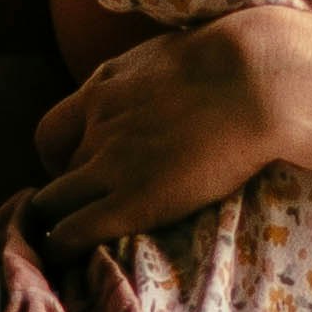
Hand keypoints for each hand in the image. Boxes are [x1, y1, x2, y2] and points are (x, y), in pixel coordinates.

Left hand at [21, 6, 311, 249]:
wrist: (257, 84)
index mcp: (105, 87)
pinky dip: (61, 246)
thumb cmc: (236, 61)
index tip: (80, 171)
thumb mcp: (171, 54)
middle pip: (55, 168)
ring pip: (54, 201)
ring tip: (72, 238)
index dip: (62, 156)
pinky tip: (67, 257)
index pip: (54, 130)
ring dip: (60, 219)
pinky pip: (73, 231)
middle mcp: (97, 124)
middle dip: (64, 189)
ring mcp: (110, 163)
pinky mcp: (132, 201)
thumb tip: (159, 79)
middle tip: (87, 208)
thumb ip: (149, 75)